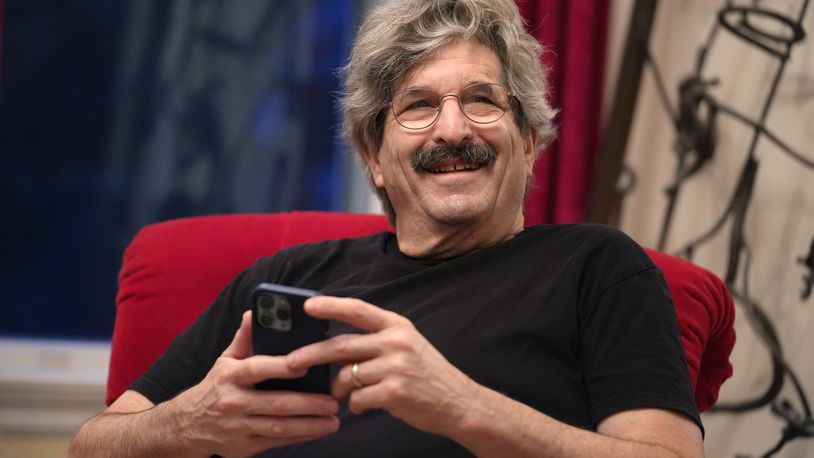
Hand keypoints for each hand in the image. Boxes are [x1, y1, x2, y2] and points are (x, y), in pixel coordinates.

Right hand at [172, 311, 339, 457]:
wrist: (187, 425)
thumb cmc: (216, 387)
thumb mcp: (225, 360)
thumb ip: (244, 338)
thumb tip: (255, 311)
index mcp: (230, 376)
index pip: (257, 368)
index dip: (282, 367)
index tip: (307, 364)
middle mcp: (233, 402)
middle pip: (275, 403)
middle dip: (307, 404)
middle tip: (333, 401)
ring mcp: (238, 427)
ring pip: (279, 427)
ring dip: (309, 425)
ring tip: (333, 420)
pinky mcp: (243, 447)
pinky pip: (276, 442)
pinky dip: (299, 437)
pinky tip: (318, 430)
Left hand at [286, 297, 480, 436]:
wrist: (458, 403)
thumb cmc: (426, 375)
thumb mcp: (406, 347)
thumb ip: (373, 342)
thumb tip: (331, 351)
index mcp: (397, 326)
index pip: (358, 309)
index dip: (331, 306)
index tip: (308, 305)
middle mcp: (396, 342)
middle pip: (341, 345)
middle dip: (311, 354)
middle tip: (291, 362)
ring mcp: (396, 367)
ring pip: (346, 377)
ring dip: (340, 389)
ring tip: (348, 394)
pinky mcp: (394, 392)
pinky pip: (358, 399)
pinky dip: (356, 405)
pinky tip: (368, 405)